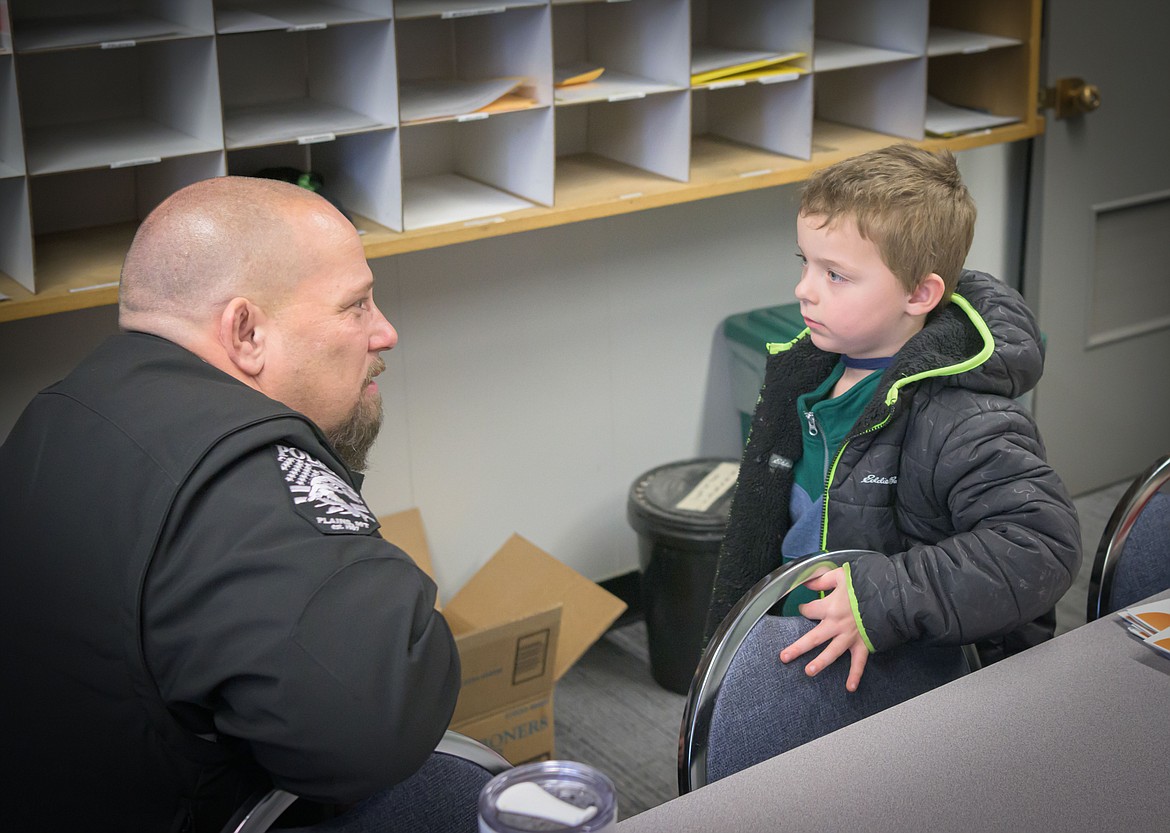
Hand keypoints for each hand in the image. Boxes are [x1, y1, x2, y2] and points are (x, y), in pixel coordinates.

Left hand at [778, 567, 869, 690]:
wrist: (893, 594)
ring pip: (831, 652)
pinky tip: (850, 687)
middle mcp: (837, 624)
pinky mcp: (864, 644)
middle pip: (813, 638)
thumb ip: (822, 580)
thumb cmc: (867, 583)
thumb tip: (807, 582)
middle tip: (784, 657)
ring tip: (808, 671)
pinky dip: (855, 675)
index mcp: (830, 606)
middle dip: (797, 648)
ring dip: (820, 663)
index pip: (808, 610)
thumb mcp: (841, 575)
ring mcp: (850, 636)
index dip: (804, 608)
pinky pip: (859, 662)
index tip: (805, 608)